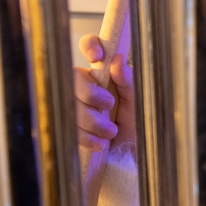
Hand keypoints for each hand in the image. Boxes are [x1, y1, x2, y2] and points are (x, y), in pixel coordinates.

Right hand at [75, 34, 135, 151]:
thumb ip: (129, 83)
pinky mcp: (68, 127)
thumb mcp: (138, 105)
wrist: (134, 159)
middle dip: (89, 93)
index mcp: (105, 73)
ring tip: (111, 132)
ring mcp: (75, 106)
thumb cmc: (138, 127)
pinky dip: (84, 137)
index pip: (90, 47)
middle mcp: (87, 86)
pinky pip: (67, 127)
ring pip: (69, 104)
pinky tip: (100, 144)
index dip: (89, 46)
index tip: (97, 58)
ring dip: (90, 120)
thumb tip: (117, 60)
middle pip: (73, 78)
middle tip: (108, 104)